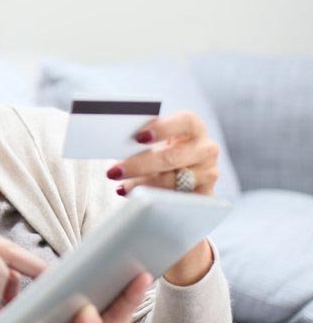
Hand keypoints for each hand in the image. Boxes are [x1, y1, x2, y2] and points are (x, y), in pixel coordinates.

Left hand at [106, 111, 217, 284]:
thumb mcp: (156, 141)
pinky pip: (178, 201)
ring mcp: (208, 173)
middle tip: (114, 171)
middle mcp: (206, 148)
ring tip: (122, 186)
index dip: (163, 128)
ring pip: (174, 181)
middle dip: (140, 165)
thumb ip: (142, 139)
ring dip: (142, 186)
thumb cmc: (163, 150)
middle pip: (173, 156)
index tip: (139, 137)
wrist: (184, 174)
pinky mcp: (205, 195)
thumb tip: (113, 142)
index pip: (185, 121)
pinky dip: (154, 200)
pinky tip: (134, 196)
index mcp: (194, 127)